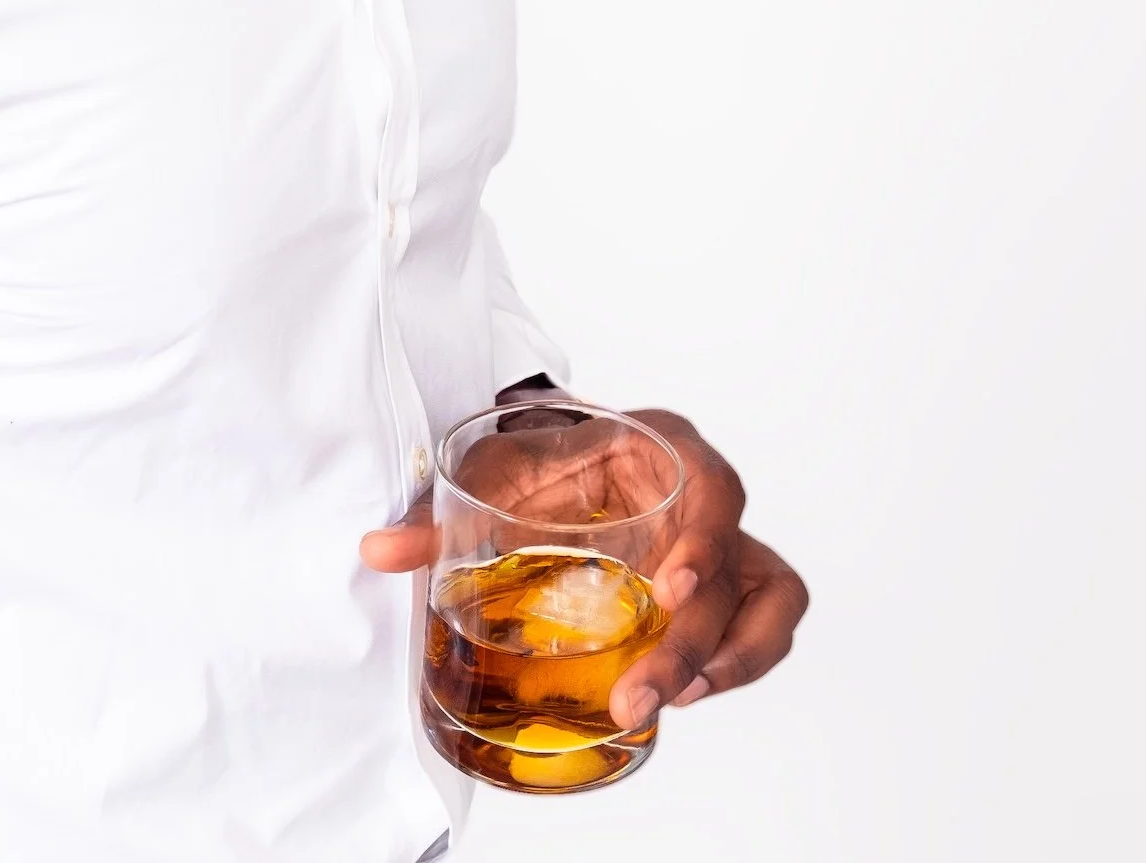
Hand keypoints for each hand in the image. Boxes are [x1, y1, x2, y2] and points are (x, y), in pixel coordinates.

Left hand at [358, 404, 807, 729]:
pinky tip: (682, 693)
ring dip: (730, 658)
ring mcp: (722, 544)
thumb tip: (374, 552)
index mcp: (660, 446)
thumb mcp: (489, 477)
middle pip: (738, 564)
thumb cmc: (535, 462)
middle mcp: (703, 495)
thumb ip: (437, 518)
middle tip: (642, 691)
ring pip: (771, 600)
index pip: (714, 485)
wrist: (552, 468)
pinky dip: (736, 663)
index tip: (671, 590)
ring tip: (671, 699)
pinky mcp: (723, 589)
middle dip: (695, 639)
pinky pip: (763, 627)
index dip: (706, 539)